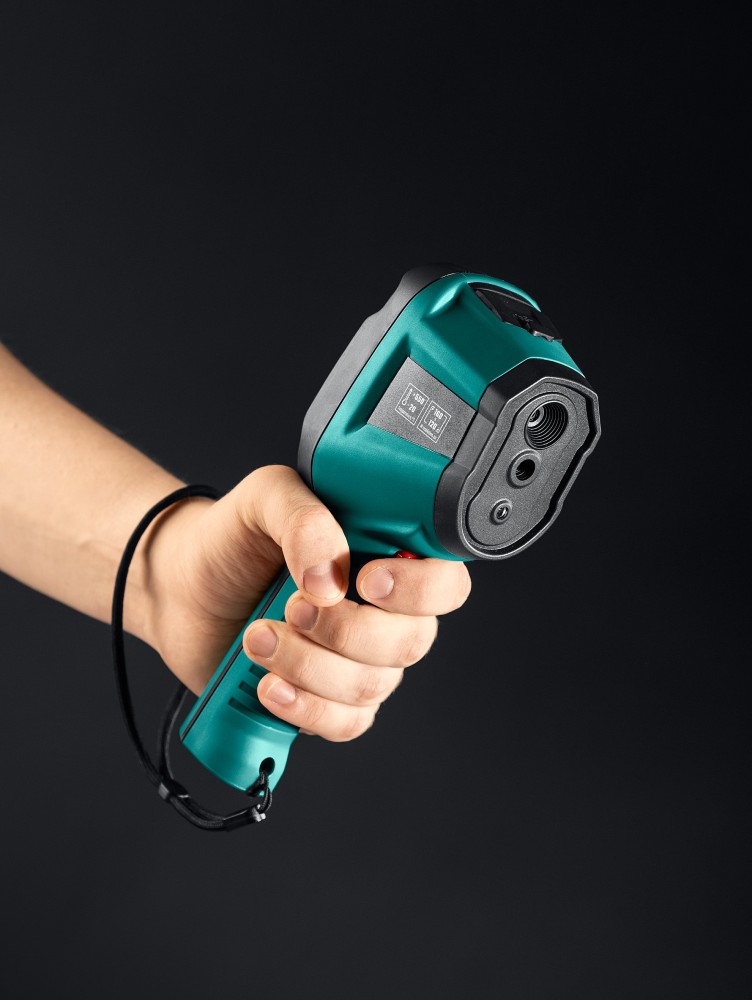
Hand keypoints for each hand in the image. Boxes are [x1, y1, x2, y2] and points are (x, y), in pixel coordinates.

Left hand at [140, 465, 470, 740]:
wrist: (179, 587)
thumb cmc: (231, 537)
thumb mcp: (266, 498)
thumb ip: (305, 521)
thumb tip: (331, 580)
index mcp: (387, 556)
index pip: (445, 583)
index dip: (420, 590)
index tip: (366, 580)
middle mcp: (384, 614)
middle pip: (410, 643)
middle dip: (346, 631)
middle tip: (292, 606)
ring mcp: (357, 662)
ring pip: (370, 687)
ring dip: (309, 666)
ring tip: (256, 637)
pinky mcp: (325, 700)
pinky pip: (344, 725)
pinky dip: (306, 710)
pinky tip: (268, 686)